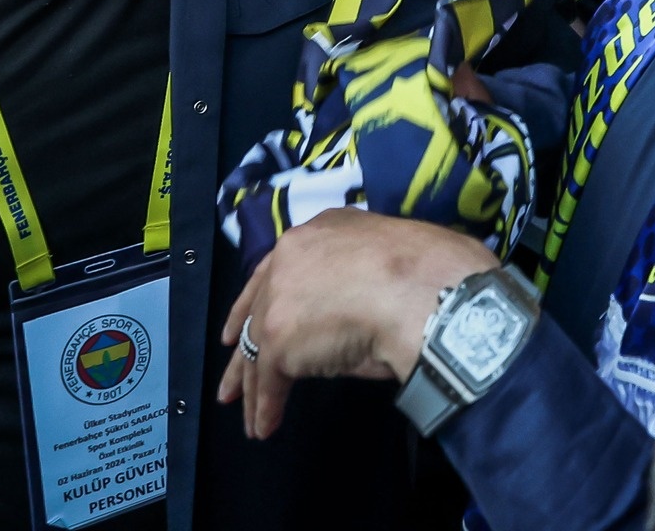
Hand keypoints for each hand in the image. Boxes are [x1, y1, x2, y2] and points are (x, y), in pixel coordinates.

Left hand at [218, 209, 493, 440]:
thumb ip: (347, 281)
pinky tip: (267, 425)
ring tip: (251, 419)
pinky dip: (267, 407)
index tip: (239, 327)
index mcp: (321, 229)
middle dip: (243, 348)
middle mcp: (291, 256)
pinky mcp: (278, 337)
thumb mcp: (377, 261)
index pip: (276, 268)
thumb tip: (339, 317)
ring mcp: (280, 297)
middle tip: (232, 382)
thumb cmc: (421, 272)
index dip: (257, 300)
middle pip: (257, 308)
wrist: (422, 290)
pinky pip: (269, 380)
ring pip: (257, 347)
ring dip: (253, 387)